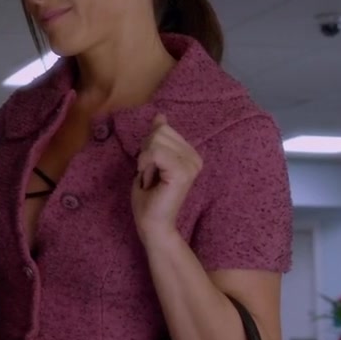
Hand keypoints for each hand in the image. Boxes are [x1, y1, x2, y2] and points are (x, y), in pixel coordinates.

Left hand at [130, 114, 201, 239]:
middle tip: (151, 175)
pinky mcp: (183, 173)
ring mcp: (191, 165)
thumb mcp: (150, 160)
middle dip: (146, 152)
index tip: (151, 168)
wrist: (151, 223)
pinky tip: (149, 179)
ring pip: (155, 141)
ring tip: (152, 179)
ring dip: (145, 161)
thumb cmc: (149, 197)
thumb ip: (157, 138)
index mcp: (190, 153)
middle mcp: (195, 157)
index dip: (148, 147)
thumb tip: (161, 116)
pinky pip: (155, 152)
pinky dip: (145, 163)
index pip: (162, 129)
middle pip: (159, 132)